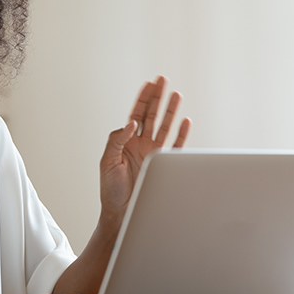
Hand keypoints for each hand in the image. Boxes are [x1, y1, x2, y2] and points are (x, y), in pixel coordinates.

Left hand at [99, 76, 190, 224]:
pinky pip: (175, 146)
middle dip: (157, 97)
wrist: (122, 213)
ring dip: (170, 111)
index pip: (136, 115)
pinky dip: (181, 134)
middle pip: (152, 115)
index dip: (142, 99)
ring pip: (165, 127)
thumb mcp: (108, 161)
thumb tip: (130, 124)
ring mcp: (153, 154)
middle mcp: (141, 145)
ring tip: (176, 94)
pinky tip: (185, 120)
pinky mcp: (164, 166)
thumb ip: (117, 140)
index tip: (149, 84)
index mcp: (126, 142)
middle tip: (163, 80)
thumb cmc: (110, 189)